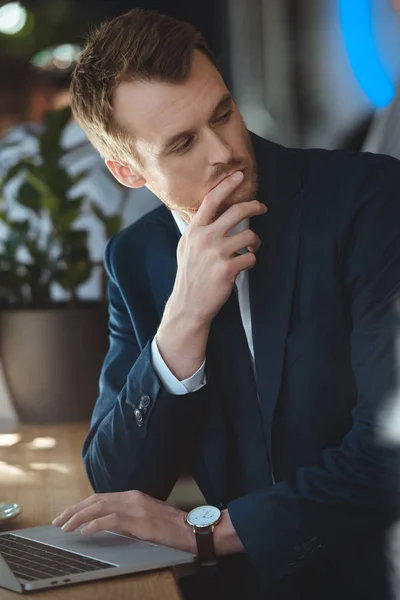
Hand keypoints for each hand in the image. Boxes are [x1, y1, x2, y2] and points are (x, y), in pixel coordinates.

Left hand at [52, 490, 195, 553]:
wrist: (191, 528)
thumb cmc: (171, 525)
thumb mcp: (147, 515)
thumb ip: (130, 514)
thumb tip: (111, 521)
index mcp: (133, 496)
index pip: (101, 497)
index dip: (82, 505)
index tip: (68, 513)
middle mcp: (132, 497)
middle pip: (96, 499)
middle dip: (74, 509)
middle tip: (59, 519)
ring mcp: (135, 507)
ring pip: (99, 507)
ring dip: (79, 517)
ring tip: (66, 526)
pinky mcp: (139, 520)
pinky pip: (111, 520)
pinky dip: (94, 525)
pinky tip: (85, 531)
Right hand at [170, 170, 266, 324]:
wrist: (188, 305)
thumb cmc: (189, 276)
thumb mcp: (185, 247)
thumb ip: (195, 229)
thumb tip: (201, 210)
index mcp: (194, 231)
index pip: (211, 200)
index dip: (227, 185)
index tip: (239, 175)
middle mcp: (205, 238)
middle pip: (237, 211)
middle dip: (255, 206)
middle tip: (262, 207)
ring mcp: (216, 253)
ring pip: (249, 235)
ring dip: (255, 242)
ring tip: (251, 248)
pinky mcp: (228, 268)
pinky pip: (251, 257)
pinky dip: (251, 260)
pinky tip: (243, 266)